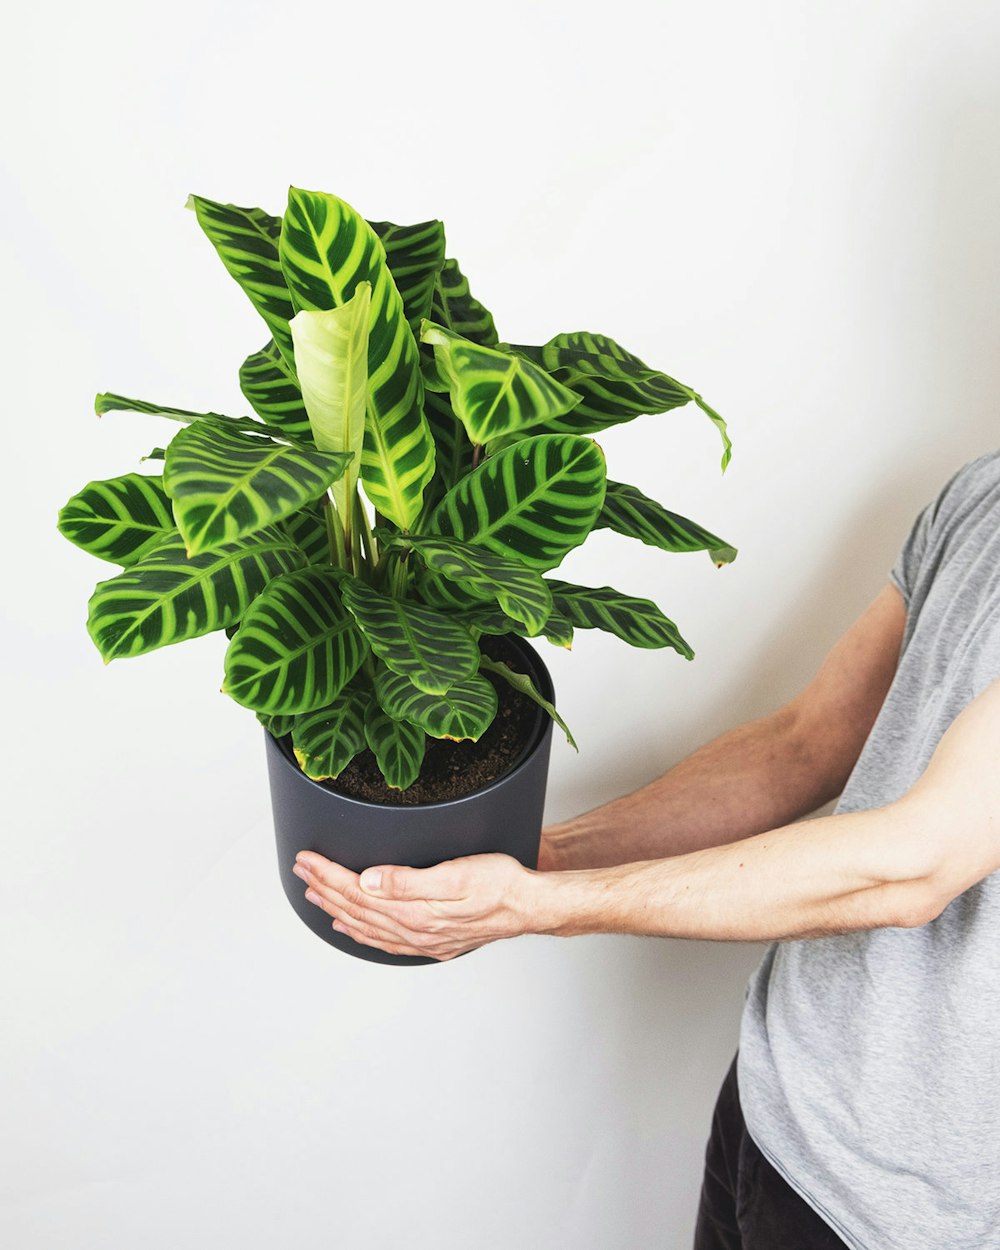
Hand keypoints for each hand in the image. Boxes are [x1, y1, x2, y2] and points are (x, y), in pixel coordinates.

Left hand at [292, 850, 541, 960]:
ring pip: (365, 926)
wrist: (529, 906)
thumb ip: (408, 880)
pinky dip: (361, 932)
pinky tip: (350, 926)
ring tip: (313, 895)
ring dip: (336, 909)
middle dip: (324, 888)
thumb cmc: (500, 885)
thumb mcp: (456, 874)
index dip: (328, 874)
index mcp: (414, 913)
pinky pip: (384, 941)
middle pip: (356, 909)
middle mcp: (413, 931)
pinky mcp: (431, 941)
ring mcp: (421, 940)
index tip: (307, 859)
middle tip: (300, 870)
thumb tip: (367, 881)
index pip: (357, 892)